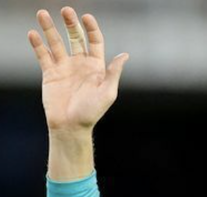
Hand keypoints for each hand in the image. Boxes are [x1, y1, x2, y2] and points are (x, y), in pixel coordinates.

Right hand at [28, 7, 128, 133]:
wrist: (71, 126)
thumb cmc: (92, 112)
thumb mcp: (107, 92)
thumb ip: (113, 73)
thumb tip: (124, 55)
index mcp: (96, 66)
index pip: (95, 41)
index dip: (91, 28)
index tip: (86, 17)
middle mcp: (80, 64)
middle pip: (75, 38)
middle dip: (70, 24)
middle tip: (65, 10)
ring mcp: (64, 67)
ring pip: (56, 43)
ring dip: (50, 28)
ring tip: (42, 14)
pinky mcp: (50, 73)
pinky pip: (43, 55)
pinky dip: (38, 44)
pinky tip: (33, 33)